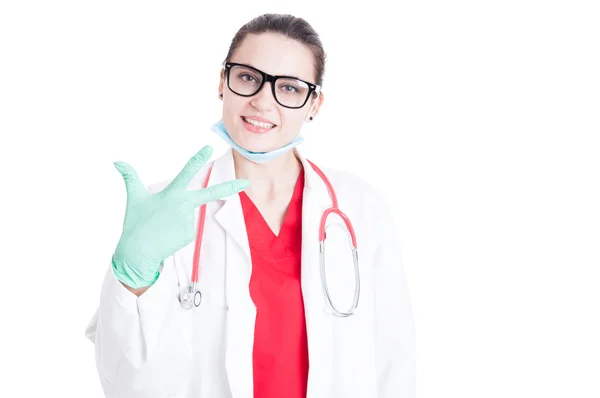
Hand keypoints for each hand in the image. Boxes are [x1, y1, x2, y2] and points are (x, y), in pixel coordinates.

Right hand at [111, 145, 248, 287]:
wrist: (137, 253)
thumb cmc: (135, 223)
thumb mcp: (134, 198)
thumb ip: (130, 178)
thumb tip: (117, 161)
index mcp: (172, 194)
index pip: (187, 172)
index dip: (197, 158)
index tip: (208, 147)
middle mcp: (183, 206)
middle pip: (211, 194)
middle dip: (230, 187)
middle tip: (246, 183)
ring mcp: (188, 221)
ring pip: (187, 215)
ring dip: (176, 220)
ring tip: (162, 228)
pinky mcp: (190, 234)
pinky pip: (187, 229)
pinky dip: (178, 232)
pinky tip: (167, 236)